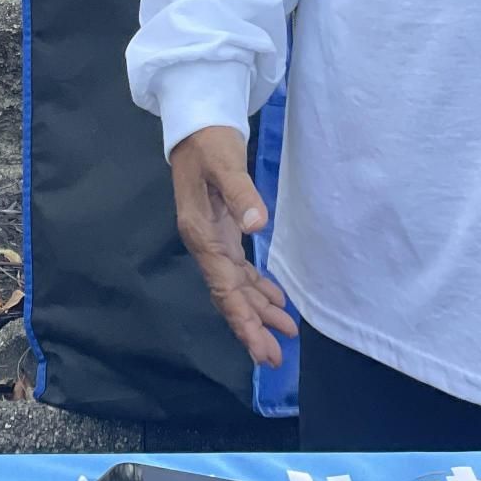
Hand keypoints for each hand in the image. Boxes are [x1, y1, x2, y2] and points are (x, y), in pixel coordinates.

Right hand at [170, 124, 297, 368]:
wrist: (195, 122)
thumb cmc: (209, 141)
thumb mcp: (224, 162)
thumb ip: (240, 193)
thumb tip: (257, 225)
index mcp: (201, 233)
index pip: (223, 287)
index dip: (242, 319)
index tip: (260, 348)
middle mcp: (205, 242)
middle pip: (228, 295)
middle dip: (251, 327)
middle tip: (275, 358)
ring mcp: (213, 238)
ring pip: (235, 286)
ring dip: (257, 311)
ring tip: (285, 335)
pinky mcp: (224, 230)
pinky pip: (239, 269)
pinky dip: (256, 288)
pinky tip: (274, 302)